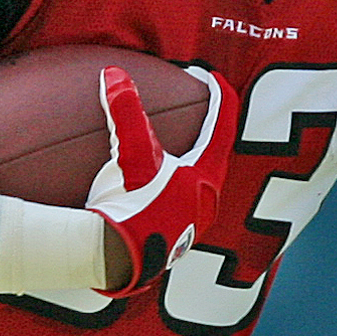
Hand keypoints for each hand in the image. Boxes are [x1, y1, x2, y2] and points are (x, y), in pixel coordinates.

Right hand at [88, 65, 238, 293]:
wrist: (114, 260)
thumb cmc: (128, 208)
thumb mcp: (129, 156)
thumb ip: (125, 112)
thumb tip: (114, 75)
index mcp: (206, 175)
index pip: (222, 125)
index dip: (219, 97)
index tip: (210, 77)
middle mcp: (207, 199)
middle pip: (217, 152)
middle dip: (211, 127)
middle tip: (200, 105)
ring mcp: (194, 220)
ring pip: (202, 179)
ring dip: (193, 157)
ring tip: (179, 142)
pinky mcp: (175, 236)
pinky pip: (184, 199)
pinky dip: (176, 182)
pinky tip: (156, 184)